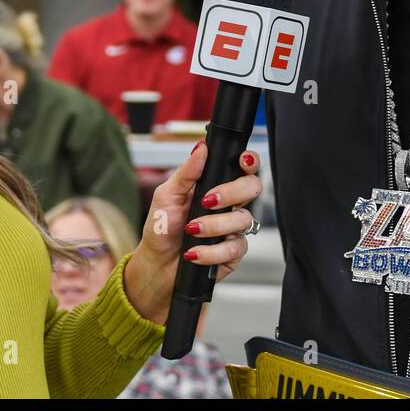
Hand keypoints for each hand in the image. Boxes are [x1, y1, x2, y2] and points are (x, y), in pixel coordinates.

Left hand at [122, 139, 262, 323]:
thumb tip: (201, 147)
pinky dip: (212, 251)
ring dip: (215, 225)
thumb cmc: (162, 227)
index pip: (242, 168)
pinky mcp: (233, 253)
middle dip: (232, 192)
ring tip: (191, 230)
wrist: (156, 263)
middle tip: (208, 201)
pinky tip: (195, 252)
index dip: (249, 161)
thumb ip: (186, 172)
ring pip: (243, 220)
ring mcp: (233, 229)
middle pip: (253, 188)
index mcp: (216, 185)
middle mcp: (229, 205)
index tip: (242, 161)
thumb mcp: (166, 195)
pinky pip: (235, 248)